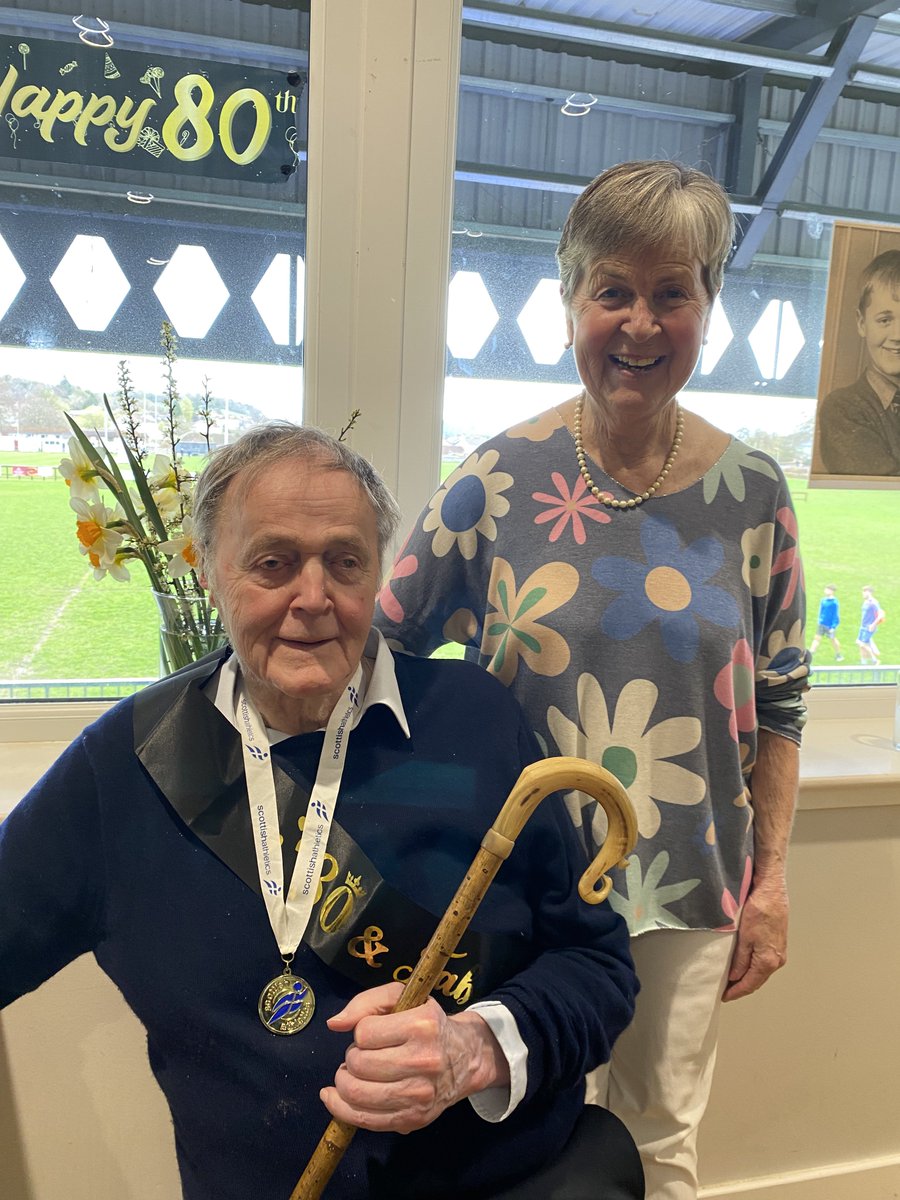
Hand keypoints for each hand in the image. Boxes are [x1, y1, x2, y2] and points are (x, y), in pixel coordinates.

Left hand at [320, 981, 508, 1132]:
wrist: (466, 1058)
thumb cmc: (428, 1024)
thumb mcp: (404, 997)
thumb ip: (366, 1002)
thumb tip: (334, 1023)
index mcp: (422, 1026)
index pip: (364, 1033)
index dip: (361, 1032)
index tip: (371, 1033)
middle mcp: (423, 1062)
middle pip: (358, 1064)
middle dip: (351, 1057)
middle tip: (361, 1054)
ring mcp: (418, 1095)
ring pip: (357, 1093)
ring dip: (344, 1082)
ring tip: (353, 1073)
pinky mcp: (412, 1120)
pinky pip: (365, 1120)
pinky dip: (341, 1108)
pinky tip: (335, 1097)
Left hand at [722, 877, 787, 1001]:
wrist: (771, 891)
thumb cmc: (759, 911)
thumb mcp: (744, 937)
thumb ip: (740, 960)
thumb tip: (735, 977)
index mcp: (768, 961)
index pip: (750, 984)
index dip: (736, 992)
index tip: (724, 997)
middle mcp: (777, 960)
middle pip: (756, 980)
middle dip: (741, 987)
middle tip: (725, 990)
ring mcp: (779, 952)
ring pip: (761, 971)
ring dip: (747, 977)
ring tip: (732, 980)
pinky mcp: (778, 943)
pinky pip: (764, 962)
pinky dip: (753, 967)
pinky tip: (744, 965)